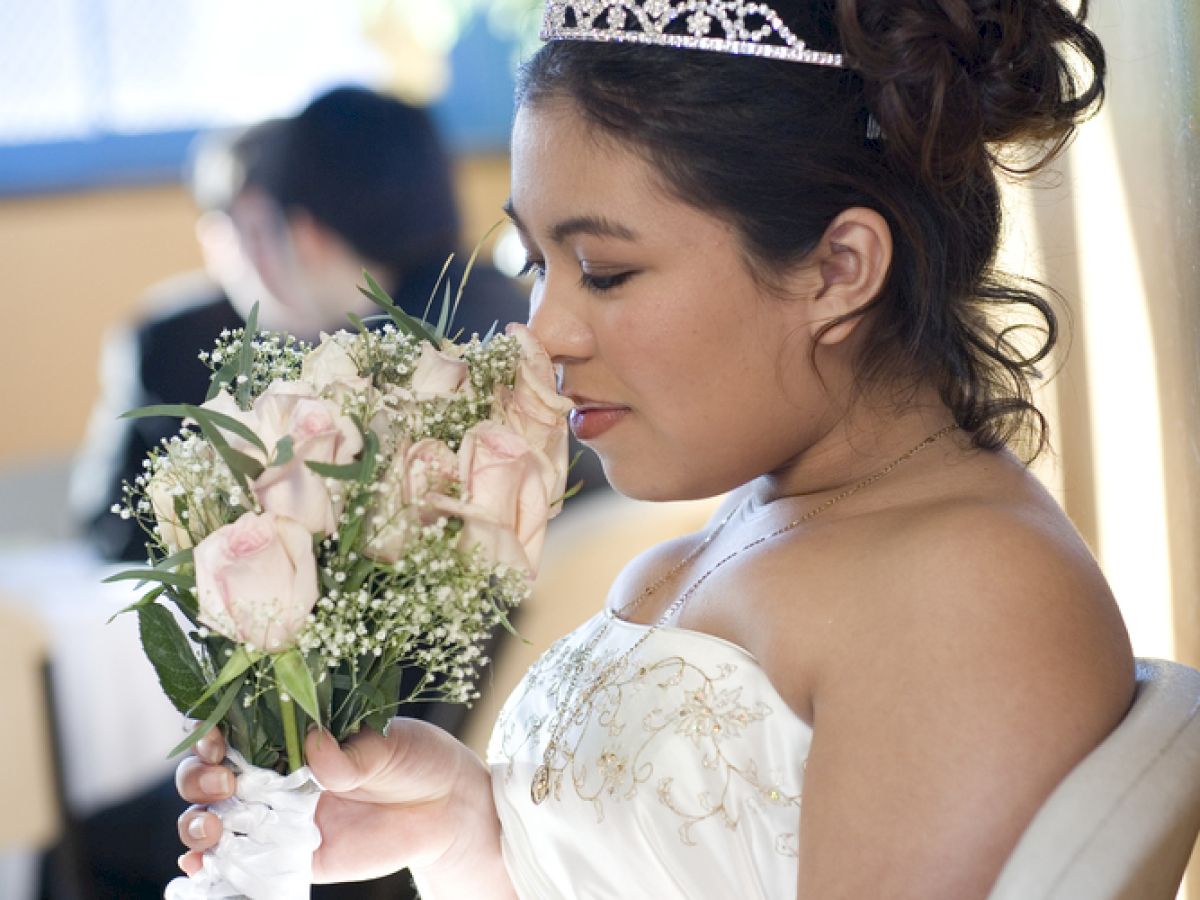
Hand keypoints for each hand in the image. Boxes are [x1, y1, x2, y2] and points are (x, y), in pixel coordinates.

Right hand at [176, 720, 513, 893]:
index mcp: (293, 735)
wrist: (447, 809)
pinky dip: (209, 864)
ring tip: (214, 825)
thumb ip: (350, 751)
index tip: (217, 738)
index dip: (212, 731)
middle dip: (199, 778)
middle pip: (209, 774)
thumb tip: (316, 746)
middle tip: (226, 782)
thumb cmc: (415, 759)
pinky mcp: (293, 856)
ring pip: (214, 818)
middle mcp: (276, 773)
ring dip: (197, 822)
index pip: (234, 728)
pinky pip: (241, 862)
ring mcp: (279, 816)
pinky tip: (201, 864)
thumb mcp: (387, 744)